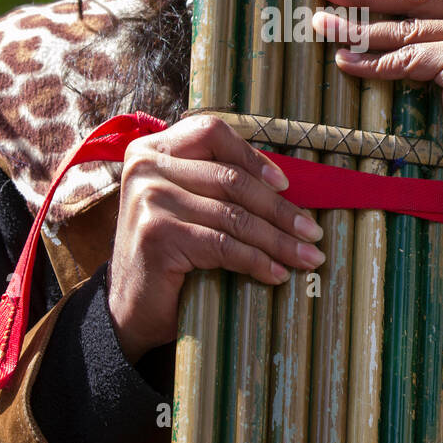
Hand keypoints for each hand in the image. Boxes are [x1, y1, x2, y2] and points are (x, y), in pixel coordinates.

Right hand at [107, 115, 324, 362]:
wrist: (129, 308)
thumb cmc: (169, 254)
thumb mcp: (188, 205)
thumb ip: (216, 184)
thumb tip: (284, 183)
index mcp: (152, 149)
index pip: (212, 134)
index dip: (253, 157)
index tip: (286, 185)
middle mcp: (145, 166)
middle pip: (231, 179)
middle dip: (280, 210)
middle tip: (312, 232)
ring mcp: (149, 198)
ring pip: (233, 215)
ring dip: (278, 240)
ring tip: (306, 257)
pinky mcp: (157, 234)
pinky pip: (224, 245)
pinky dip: (257, 261)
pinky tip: (277, 274)